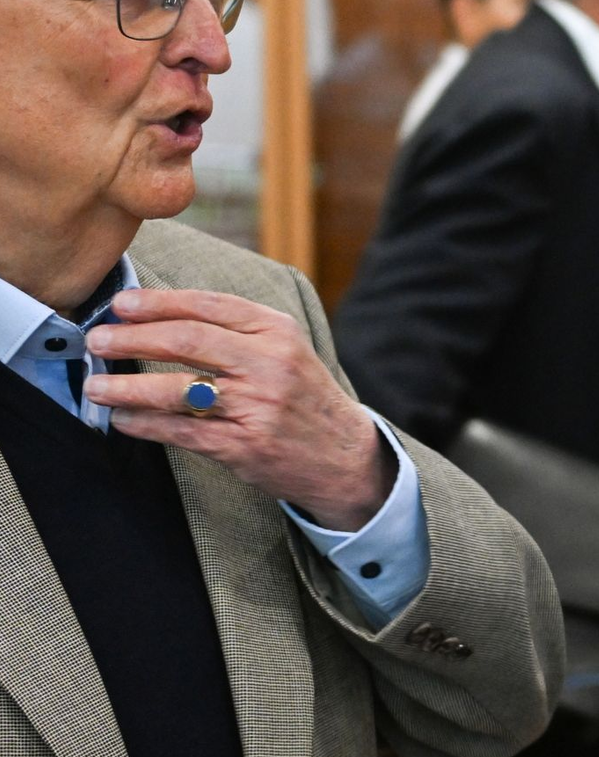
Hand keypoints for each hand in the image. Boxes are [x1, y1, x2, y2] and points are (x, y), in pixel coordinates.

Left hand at [84, 288, 394, 530]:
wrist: (344, 454)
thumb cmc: (303, 396)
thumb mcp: (286, 349)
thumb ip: (237, 330)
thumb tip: (164, 317)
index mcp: (278, 331)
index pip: (208, 306)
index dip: (159, 303)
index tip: (122, 305)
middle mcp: (269, 364)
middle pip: (186, 341)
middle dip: (132, 338)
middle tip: (98, 340)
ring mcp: (257, 406)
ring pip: (176, 388)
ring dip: (126, 387)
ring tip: (96, 386)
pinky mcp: (244, 445)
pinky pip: (181, 431)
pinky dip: (145, 424)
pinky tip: (124, 419)